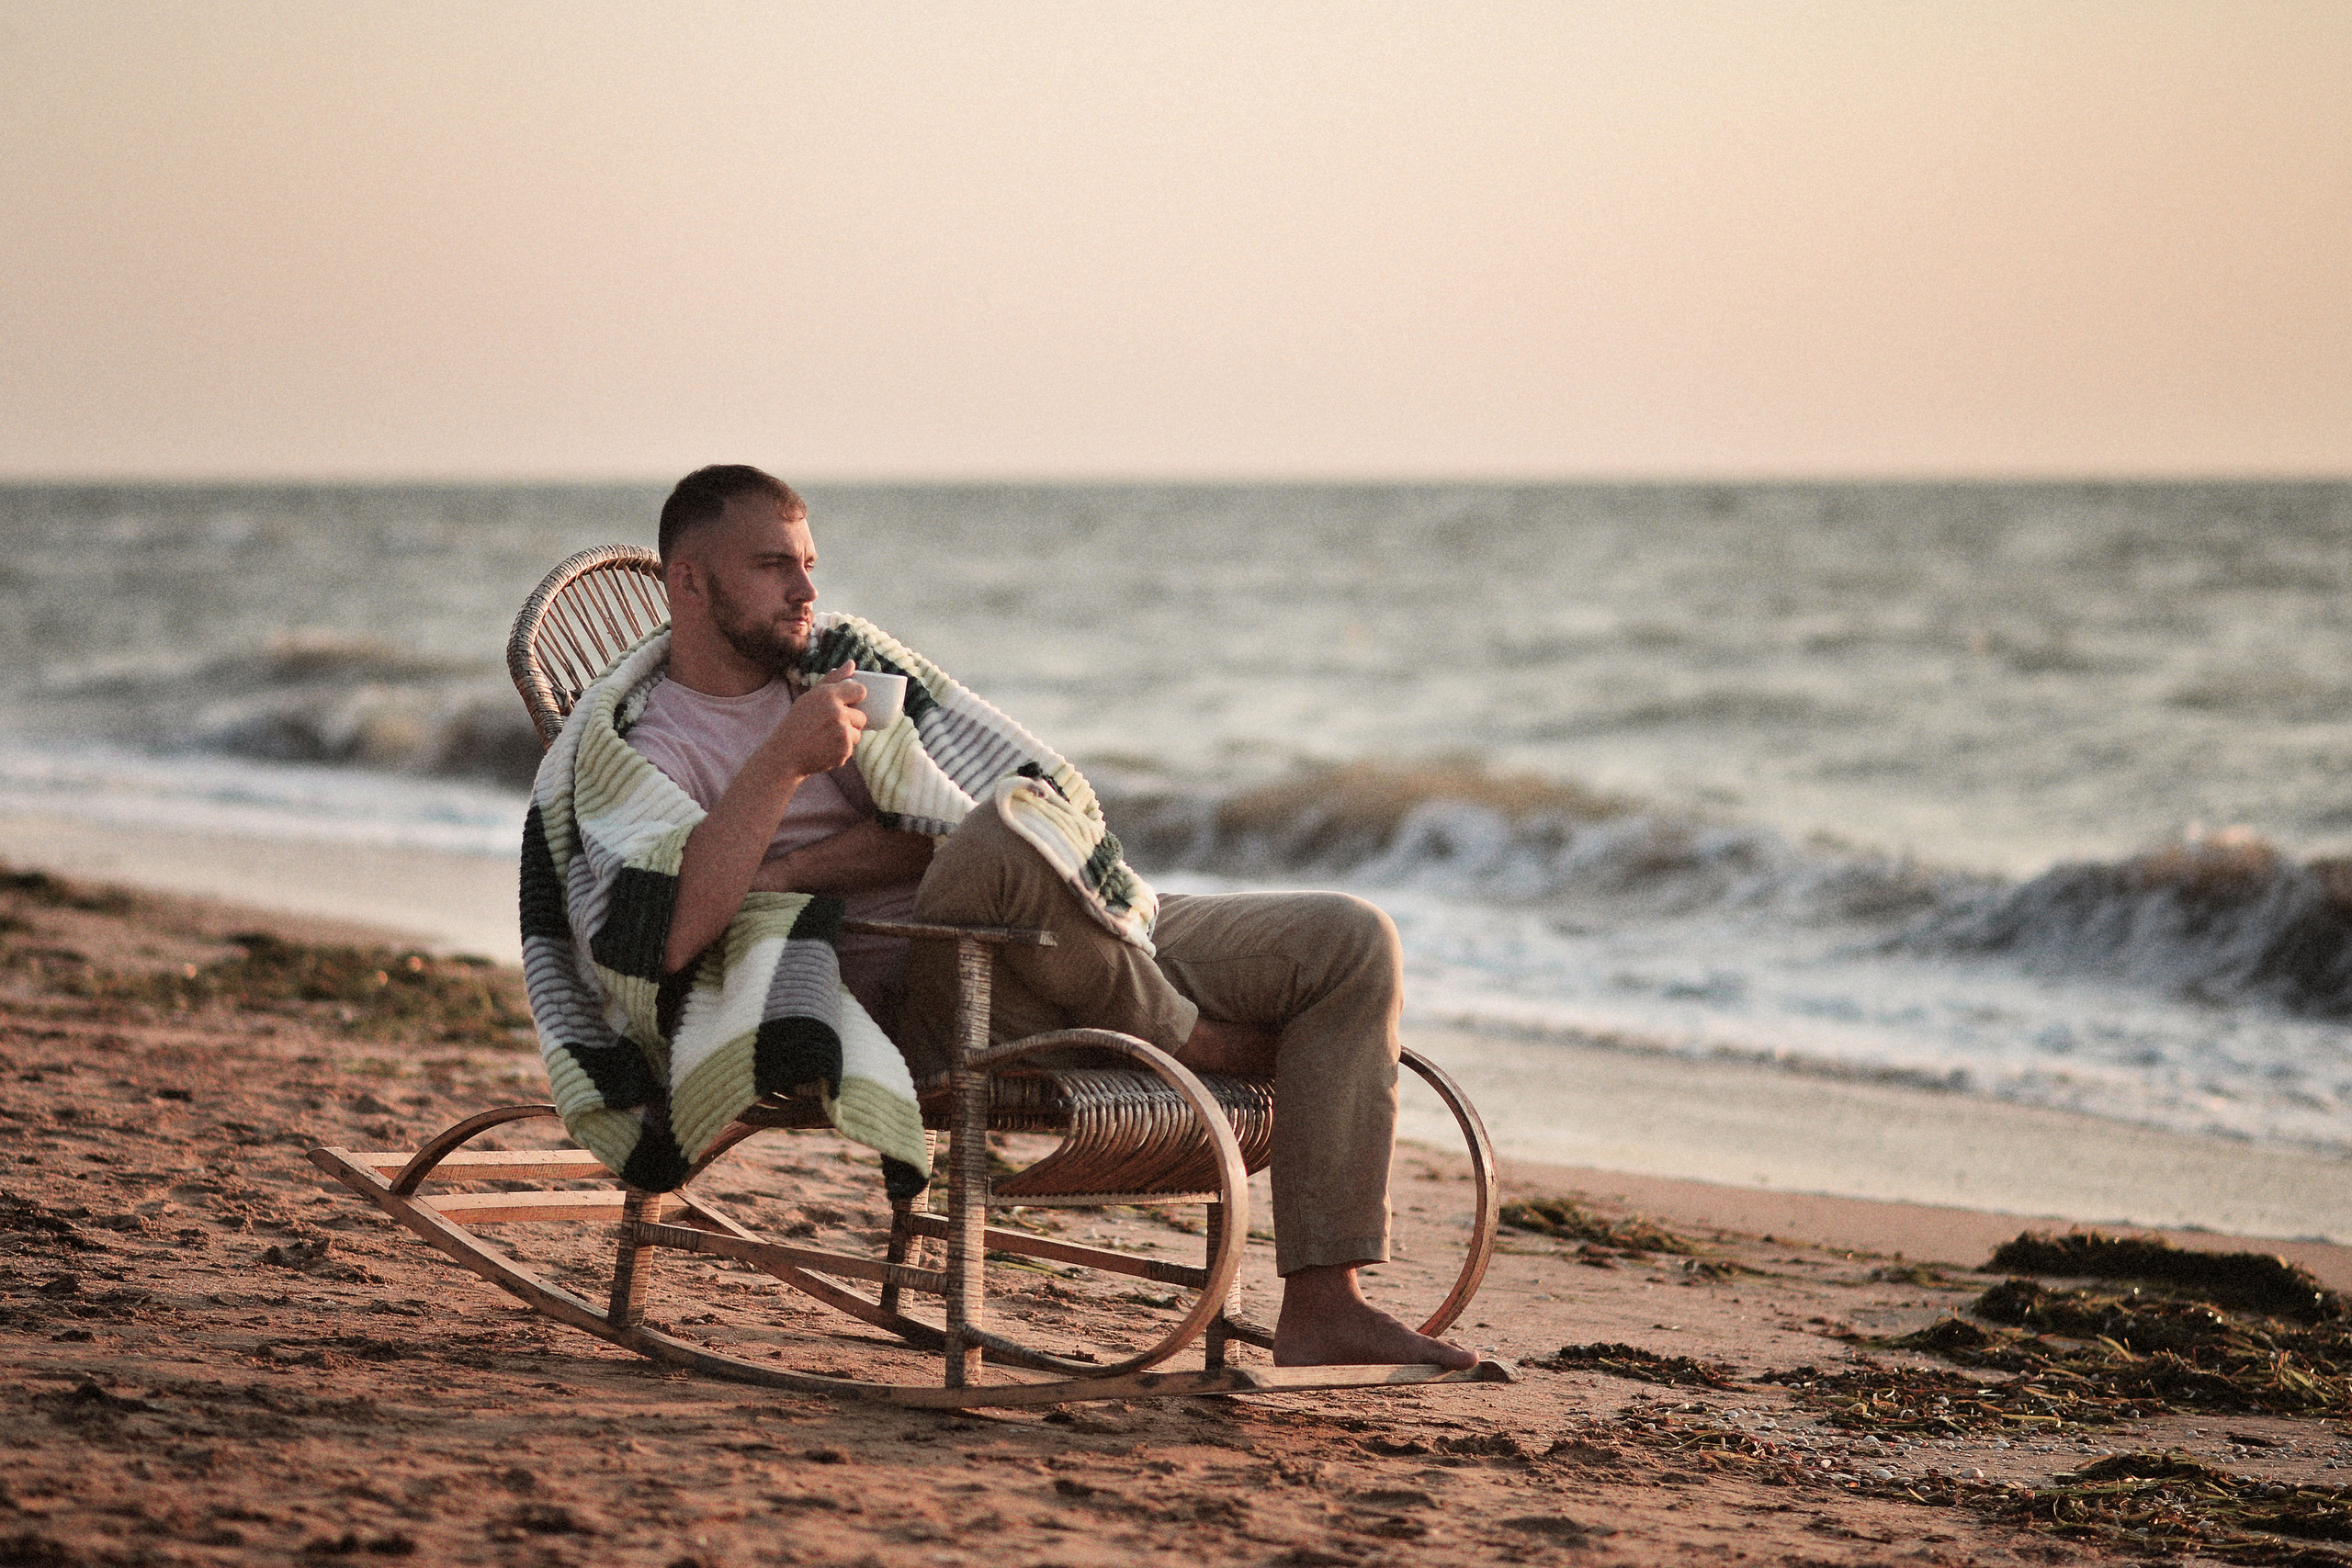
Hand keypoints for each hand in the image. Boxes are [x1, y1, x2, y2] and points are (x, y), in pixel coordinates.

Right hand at [767, 662, 868, 776]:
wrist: (785, 754)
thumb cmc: (797, 723)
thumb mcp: (810, 697)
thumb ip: (833, 679)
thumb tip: (852, 663)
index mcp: (828, 695)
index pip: (861, 690)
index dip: (856, 698)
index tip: (850, 703)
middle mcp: (837, 712)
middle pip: (862, 717)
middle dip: (849, 722)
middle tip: (828, 727)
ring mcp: (842, 733)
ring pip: (857, 734)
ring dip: (846, 737)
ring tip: (825, 739)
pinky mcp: (844, 751)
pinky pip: (851, 749)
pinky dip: (840, 751)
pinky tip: (823, 749)